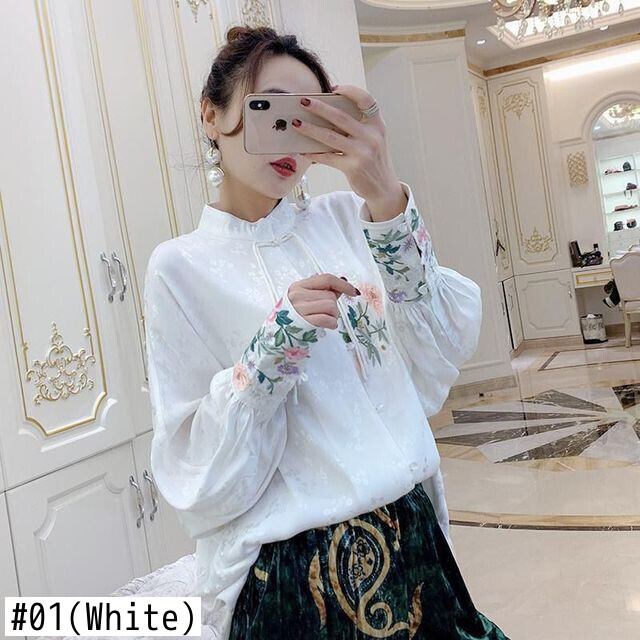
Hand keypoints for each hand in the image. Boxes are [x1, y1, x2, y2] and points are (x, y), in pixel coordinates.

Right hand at [288, 274, 359, 329]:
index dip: (343, 284)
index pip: (326, 279)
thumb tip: (343, 282)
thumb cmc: (293, 317)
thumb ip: (322, 290)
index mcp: (298, 286)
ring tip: (324, 320)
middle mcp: (298, 295)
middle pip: (330, 296)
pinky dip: (332, 324)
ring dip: (333, 316)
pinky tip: (326, 326)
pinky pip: (329, 320)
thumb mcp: (303, 299)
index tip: (354, 292)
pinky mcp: (305, 323)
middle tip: (324, 313)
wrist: (276, 336)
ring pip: (332, 307)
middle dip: (333, 306)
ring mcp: (300, 309)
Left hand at [295, 85, 406, 218]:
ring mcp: (362, 152)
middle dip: (319, 107)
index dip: (350, 91)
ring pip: (330, 136)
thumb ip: (358, 126)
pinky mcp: (353, 167)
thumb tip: (327, 114)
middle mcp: (371, 136)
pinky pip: (328, 157)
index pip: (366, 100)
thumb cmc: (373, 160)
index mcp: (377, 125)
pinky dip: (314, 153)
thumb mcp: (373, 139)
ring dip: (310, 129)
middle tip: (303, 101)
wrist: (383, 187)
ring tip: (296, 124)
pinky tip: (303, 150)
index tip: (333, 89)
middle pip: (341, 117)